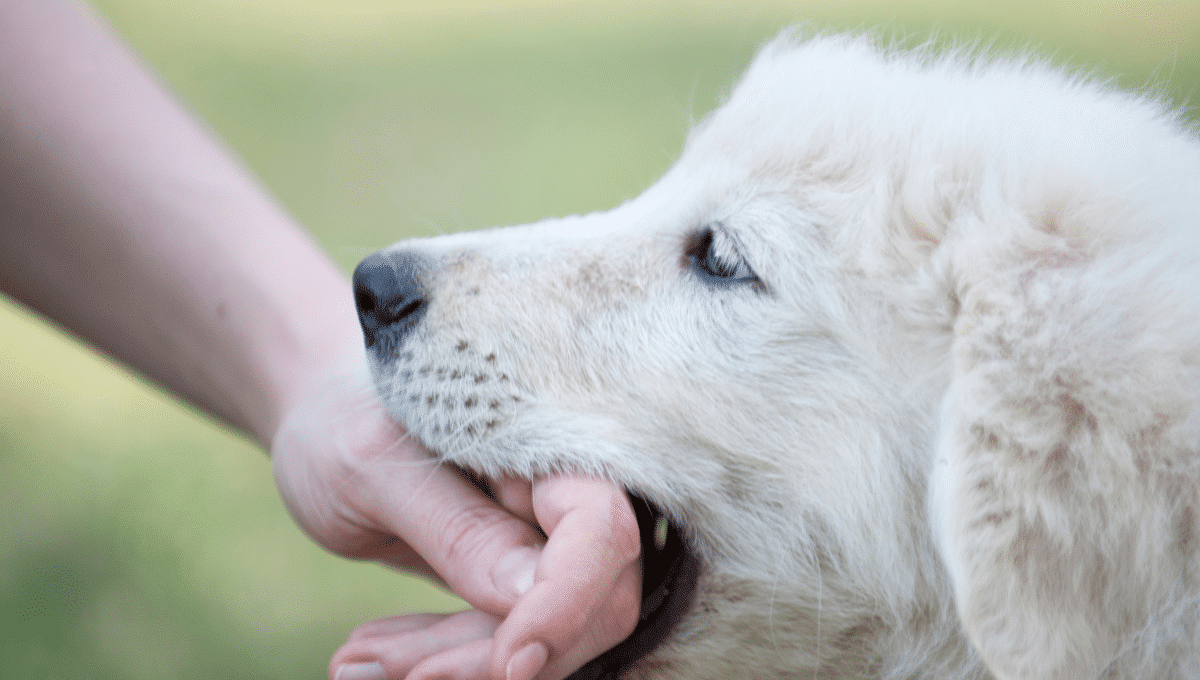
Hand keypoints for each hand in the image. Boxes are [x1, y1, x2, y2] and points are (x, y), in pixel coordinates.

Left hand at [270, 360, 641, 679]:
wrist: (326, 424)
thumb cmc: (343, 424)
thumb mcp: (373, 470)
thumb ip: (457, 528)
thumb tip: (530, 595)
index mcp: (549, 441)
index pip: (600, 530)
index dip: (567, 604)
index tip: (511, 664)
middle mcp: (566, 489)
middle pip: (591, 599)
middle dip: (498, 650)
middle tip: (393, 670)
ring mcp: (548, 535)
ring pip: (547, 632)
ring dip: (461, 663)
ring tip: (354, 661)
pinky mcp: (520, 575)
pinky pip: (507, 634)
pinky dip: (447, 657)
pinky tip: (373, 654)